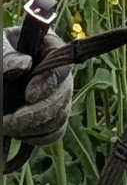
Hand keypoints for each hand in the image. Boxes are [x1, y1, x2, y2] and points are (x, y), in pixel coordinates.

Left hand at [2, 27, 72, 145]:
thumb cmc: (0, 54)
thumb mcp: (0, 48)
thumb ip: (8, 56)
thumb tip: (22, 65)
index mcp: (50, 50)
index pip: (62, 67)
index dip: (48, 83)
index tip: (29, 95)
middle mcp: (59, 73)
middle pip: (63, 95)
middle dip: (37, 112)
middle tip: (8, 121)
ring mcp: (56, 95)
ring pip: (60, 116)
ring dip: (34, 127)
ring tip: (7, 126)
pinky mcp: (50, 115)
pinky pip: (55, 131)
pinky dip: (38, 137)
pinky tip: (18, 134)